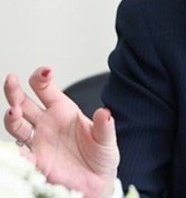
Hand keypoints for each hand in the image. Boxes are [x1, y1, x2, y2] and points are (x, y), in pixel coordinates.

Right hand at [3, 67, 119, 196]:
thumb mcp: (107, 139)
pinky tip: (15, 148)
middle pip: (24, 103)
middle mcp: (47, 123)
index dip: (42, 78)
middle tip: (10, 80)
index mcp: (63, 110)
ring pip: (17, 126)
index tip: (45, 72)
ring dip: (12, 117)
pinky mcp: (36, 163)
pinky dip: (15, 151)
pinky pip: (20, 155)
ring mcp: (38, 142)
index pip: (46, 89)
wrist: (97, 182)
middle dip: (15, 91)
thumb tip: (104, 113)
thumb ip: (104, 126)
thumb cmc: (101, 155)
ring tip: (13, 111)